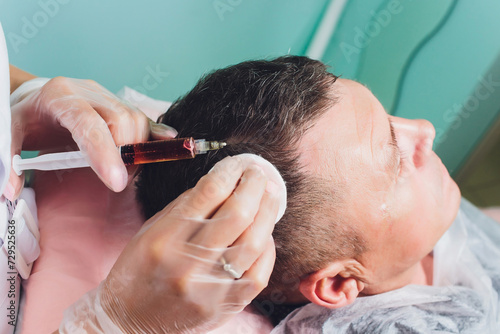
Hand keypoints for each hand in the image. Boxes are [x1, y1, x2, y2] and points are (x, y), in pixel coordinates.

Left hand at [5, 76, 176, 199]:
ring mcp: (107, 95)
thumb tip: (9, 190)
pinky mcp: (120, 103)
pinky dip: (156, 132)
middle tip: (117, 178)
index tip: (117, 182)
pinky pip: (144, 116)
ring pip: (136, 118)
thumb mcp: (11, 134)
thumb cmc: (27, 117)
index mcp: (60, 97)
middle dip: (125, 153)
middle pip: (121, 119)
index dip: (105, 153)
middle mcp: (88, 91)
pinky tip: (167, 142)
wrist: (37, 97)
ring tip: (125, 168)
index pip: (89, 124)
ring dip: (138, 147)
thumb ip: (9, 160)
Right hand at [58, 156, 278, 332]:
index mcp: (163, 238)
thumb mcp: (151, 231)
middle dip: (255, 186)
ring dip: (268, 212)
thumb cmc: (139, 270)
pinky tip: (264, 233)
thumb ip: (186, 206)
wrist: (132, 323)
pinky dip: (267, 247)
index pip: (208, 192)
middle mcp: (187, 263)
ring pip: (254, 241)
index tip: (239, 163)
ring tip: (270, 196)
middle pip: (237, 214)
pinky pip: (260, 272)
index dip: (230, 171)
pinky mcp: (225, 306)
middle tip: (259, 174)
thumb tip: (225, 182)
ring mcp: (209, 288)